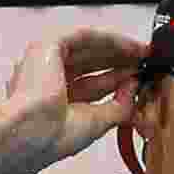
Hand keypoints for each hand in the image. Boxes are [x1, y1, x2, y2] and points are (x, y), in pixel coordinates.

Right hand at [0, 28, 146, 173]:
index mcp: (52, 101)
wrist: (30, 133)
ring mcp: (45, 61)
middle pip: (90, 64)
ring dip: (117, 49)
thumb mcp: (96, 122)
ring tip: (141, 52)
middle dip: (119, 62)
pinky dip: (108, 40)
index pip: (90, 85)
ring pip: (88, 48)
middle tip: (143, 62)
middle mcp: (47, 79)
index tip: (138, 79)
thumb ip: (118, 106)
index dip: (116, 81)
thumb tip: (132, 90)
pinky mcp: (47, 46)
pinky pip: (83, 36)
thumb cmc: (48, 137)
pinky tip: (127, 46)